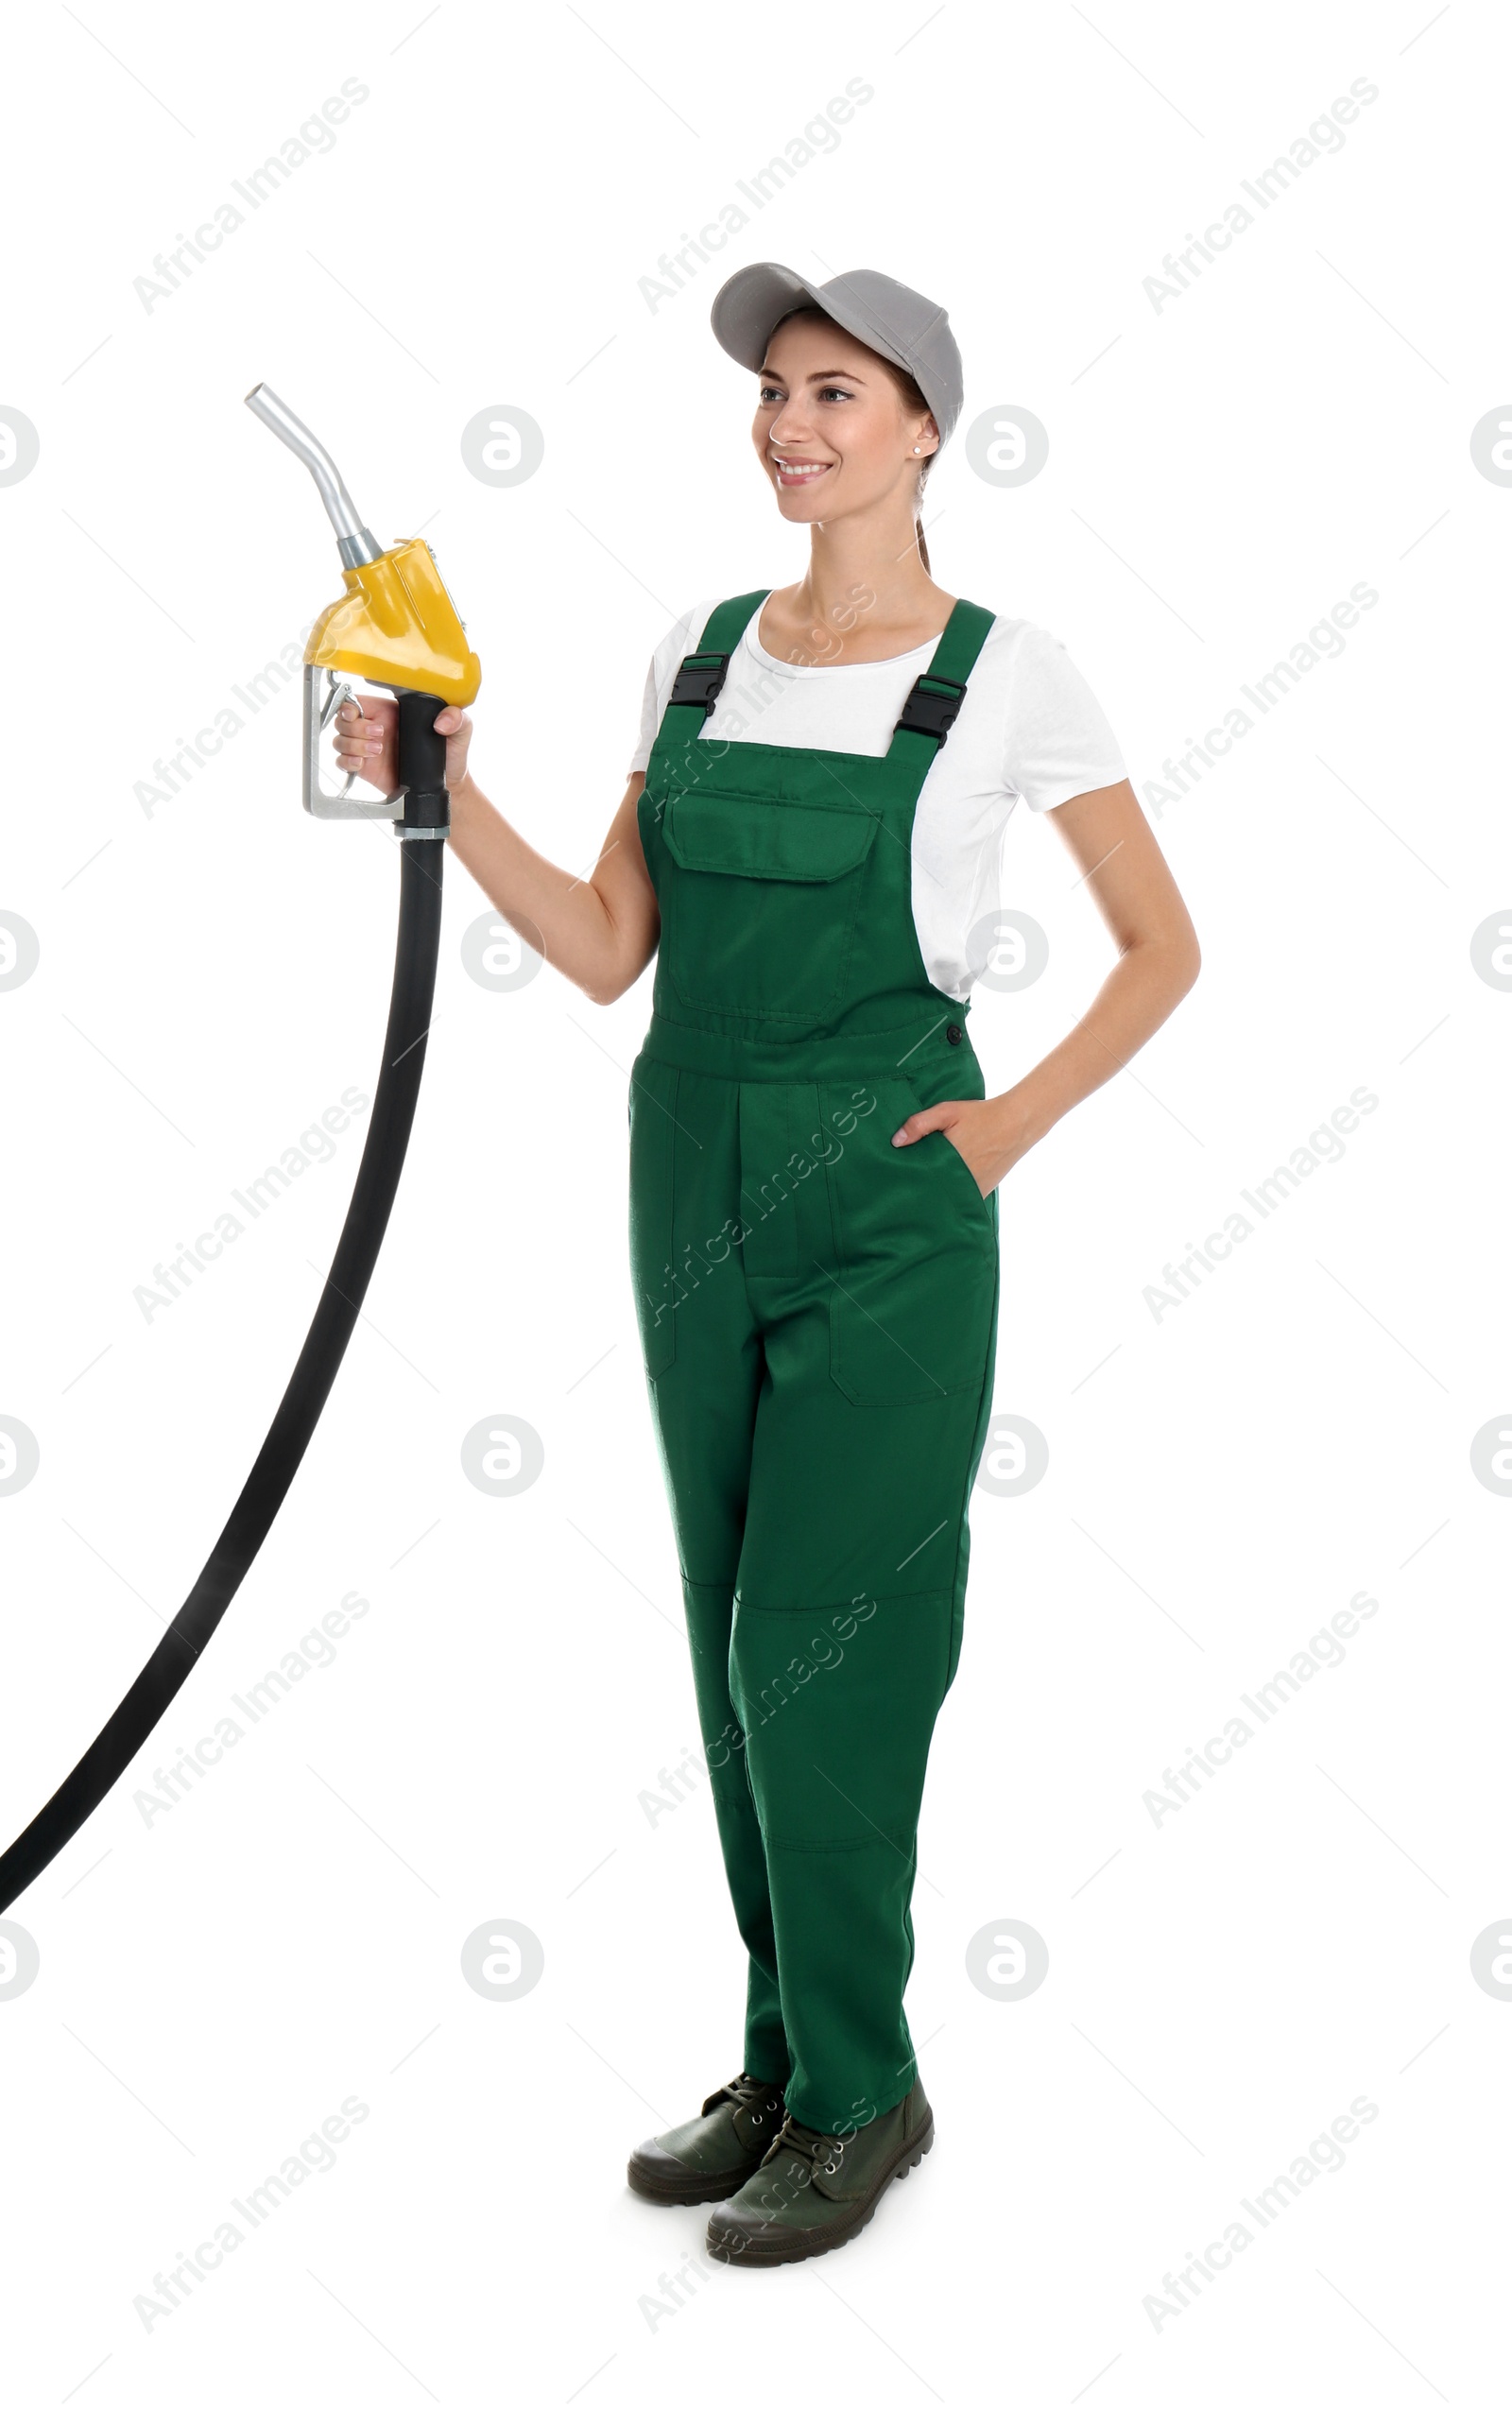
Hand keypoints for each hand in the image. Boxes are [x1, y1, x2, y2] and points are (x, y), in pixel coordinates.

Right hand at [332, 696, 473, 794]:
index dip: (351, 704)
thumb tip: (442, 721)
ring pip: (340, 739)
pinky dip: (347, 761)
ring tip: (377, 751)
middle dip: (355, 727)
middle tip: (379, 736)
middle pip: (344, 719)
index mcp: (391, 711)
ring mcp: (368, 748)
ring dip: (353, 744)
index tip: (359, 713)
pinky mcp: (365, 768)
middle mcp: (375, 727)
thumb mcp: (460, 732)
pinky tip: (363, 763)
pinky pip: (342, 761)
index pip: (358, 700)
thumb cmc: (451, 756)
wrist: (447, 786)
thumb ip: (457, 718)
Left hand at [890, 1094, 1038, 1197]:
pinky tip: (942, 1191)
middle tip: (901, 1188)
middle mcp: (960, 1180)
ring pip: (945, 1199)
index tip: (894, 1180)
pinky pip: (961, 1200)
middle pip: (930, 1191)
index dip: (906, 1180)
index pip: (918, 1179)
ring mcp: (972, 1189)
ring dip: (934, 1195)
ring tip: (919, 1191)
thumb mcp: (948, 1111)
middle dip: (917, 1190)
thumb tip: (896, 1142)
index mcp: (948, 1161)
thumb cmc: (980, 1116)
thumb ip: (920, 1124)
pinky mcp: (981, 1192)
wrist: (1016, 1124)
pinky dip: (951, 1197)